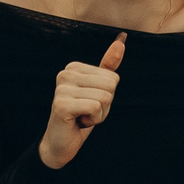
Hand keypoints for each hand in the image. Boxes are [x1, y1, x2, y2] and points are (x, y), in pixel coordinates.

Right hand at [38, 32, 125, 169]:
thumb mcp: (98, 90)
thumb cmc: (81, 115)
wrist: (61, 143)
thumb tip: (121, 40)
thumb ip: (108, 66)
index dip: (107, 95)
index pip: (113, 77)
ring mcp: (62, 89)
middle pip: (111, 85)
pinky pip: (96, 108)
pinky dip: (93, 120)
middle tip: (87, 112)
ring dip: (99, 114)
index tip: (89, 103)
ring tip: (82, 116)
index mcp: (73, 67)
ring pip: (105, 97)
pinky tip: (78, 122)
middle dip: (105, 105)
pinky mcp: (62, 105)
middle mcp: (65, 74)